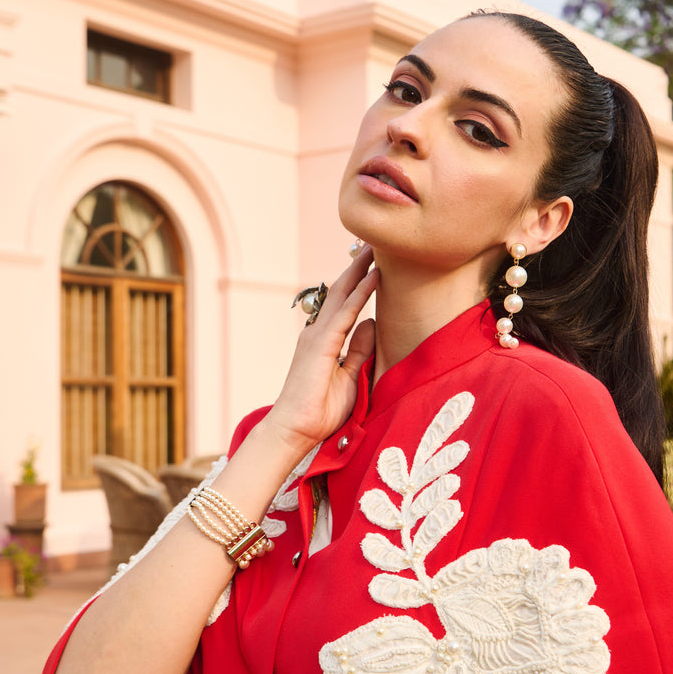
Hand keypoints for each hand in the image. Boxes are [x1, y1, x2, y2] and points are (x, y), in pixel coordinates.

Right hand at [263, 246, 377, 456]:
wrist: (296, 430)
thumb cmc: (321, 410)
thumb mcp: (351, 376)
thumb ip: (360, 350)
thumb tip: (373, 324)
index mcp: (324, 340)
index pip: (345, 303)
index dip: (360, 281)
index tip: (376, 262)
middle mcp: (318, 332)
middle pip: (342, 291)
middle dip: (358, 266)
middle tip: (375, 243)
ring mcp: (317, 336)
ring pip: (342, 294)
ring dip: (360, 270)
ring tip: (376, 248)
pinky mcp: (321, 345)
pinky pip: (346, 313)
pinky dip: (361, 293)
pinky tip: (375, 276)